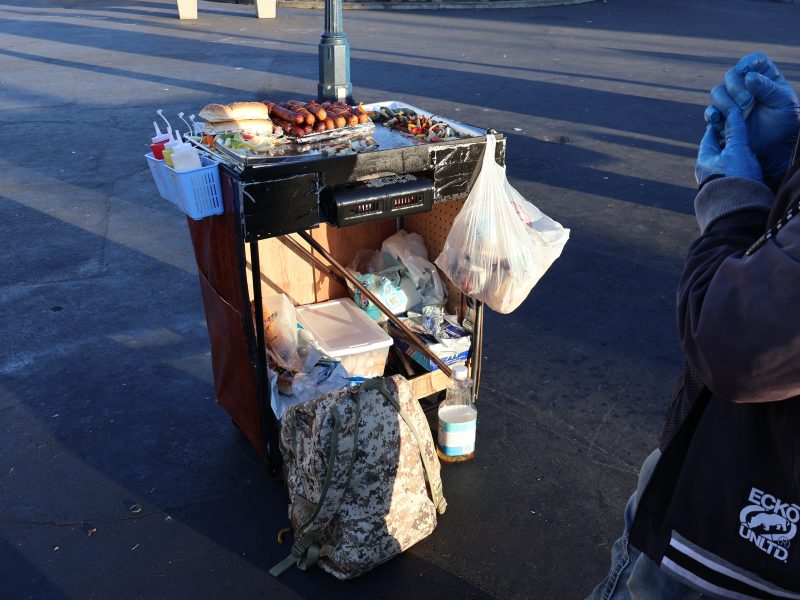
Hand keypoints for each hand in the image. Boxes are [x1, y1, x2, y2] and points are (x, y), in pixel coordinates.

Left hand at [696, 108, 762, 185]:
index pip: (709, 135)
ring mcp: (714, 180)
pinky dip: (736, 164)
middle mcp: (706, 170)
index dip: (719, 124)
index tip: (726, 115)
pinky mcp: (724, 188)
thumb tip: (733, 112)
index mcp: (703, 159)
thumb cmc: (735, 177)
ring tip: (744, 145)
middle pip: (716, 148)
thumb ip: (736, 132)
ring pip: (723, 160)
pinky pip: (729, 171)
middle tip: (737, 128)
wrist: (738, 209)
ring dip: (732, 153)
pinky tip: (746, 164)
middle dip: (726, 139)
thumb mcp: (737, 151)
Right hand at [705, 52, 799, 182]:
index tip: (745, 70)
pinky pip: (711, 113)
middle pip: (731, 76)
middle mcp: (747, 89)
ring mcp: (733, 104)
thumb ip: (768, 88)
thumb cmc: (785, 126)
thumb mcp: (784, 104)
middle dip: (736, 88)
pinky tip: (719, 119)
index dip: (748, 63)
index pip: (754, 62)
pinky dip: (712, 114)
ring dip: (725, 101)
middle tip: (748, 103)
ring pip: (718, 93)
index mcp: (766, 79)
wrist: (776, 152)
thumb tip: (749, 76)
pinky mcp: (723, 120)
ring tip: (737, 114)